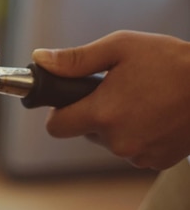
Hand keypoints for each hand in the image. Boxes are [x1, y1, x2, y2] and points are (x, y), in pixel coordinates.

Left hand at [32, 30, 189, 169]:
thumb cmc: (169, 62)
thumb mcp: (119, 48)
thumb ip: (75, 59)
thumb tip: (40, 59)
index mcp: (102, 114)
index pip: (56, 127)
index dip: (58, 112)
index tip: (68, 98)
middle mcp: (118, 141)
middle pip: (83, 131)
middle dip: (91, 112)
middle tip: (114, 89)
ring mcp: (139, 154)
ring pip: (108, 140)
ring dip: (115, 123)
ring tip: (138, 98)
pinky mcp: (156, 161)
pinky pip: (132, 149)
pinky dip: (136, 134)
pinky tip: (152, 114)